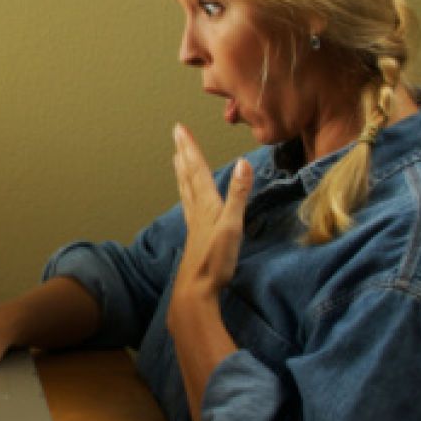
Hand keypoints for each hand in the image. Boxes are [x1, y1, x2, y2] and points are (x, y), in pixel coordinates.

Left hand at [171, 123, 252, 297]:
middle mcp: (197, 211)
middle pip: (189, 176)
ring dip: (183, 172)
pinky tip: (189, 199)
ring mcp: (195, 224)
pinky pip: (189, 206)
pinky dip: (188, 194)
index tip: (180, 129)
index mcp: (206, 205)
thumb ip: (238, 195)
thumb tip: (243, 163)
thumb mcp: (232, 226)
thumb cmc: (215, 261)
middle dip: (184, 154)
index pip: (197, 170)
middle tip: (177, 135)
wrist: (196, 291)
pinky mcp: (196, 236)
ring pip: (187, 190)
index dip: (191, 149)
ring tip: (177, 159)